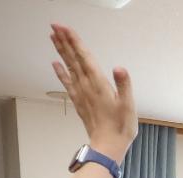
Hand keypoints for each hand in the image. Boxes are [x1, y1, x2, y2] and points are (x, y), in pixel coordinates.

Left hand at [49, 25, 135, 158]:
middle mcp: (86, 85)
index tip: (66, 28)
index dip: (75, 42)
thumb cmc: (121, 127)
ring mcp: (81, 93)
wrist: (108, 146)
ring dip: (61, 51)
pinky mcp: (79, 101)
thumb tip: (119, 68)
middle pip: (73, 59)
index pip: (85, 57)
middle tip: (55, 26)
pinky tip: (55, 64)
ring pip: (68, 67)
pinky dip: (60, 72)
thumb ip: (123, 85)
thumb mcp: (129, 106)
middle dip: (64, 41)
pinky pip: (67, 82)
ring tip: (54, 37)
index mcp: (99, 84)